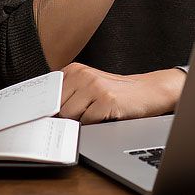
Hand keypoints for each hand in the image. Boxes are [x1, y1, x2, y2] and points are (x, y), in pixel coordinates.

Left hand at [58, 63, 185, 123]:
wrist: (148, 91)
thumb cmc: (116, 93)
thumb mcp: (88, 86)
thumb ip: (68, 94)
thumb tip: (47, 114)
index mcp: (74, 70)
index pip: (48, 93)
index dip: (50, 108)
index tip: (50, 115)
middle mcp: (83, 75)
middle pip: (58, 108)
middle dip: (69, 117)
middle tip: (86, 112)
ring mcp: (95, 86)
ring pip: (71, 116)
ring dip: (82, 121)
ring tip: (97, 112)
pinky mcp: (106, 100)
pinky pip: (87, 123)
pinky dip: (95, 125)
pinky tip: (106, 115)